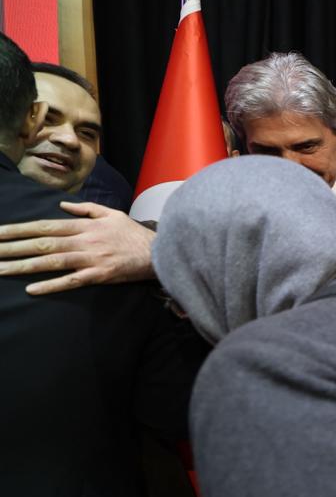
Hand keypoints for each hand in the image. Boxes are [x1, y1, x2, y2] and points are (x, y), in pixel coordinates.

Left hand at [0, 201, 156, 293]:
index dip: (19, 229)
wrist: (159, 251)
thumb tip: (62, 207)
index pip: (45, 226)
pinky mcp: (100, 275)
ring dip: (24, 266)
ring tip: (0, 269)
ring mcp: (91, 259)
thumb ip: (85, 209)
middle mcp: (84, 241)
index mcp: (84, 226)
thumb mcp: (111, 214)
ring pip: (51, 261)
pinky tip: (32, 289)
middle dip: (12, 247)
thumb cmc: (134, 233)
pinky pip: (72, 281)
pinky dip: (52, 285)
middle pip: (42, 243)